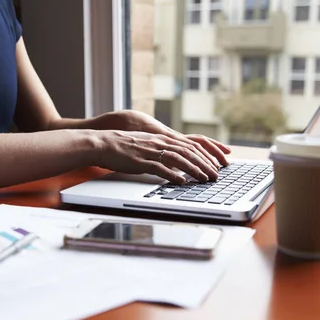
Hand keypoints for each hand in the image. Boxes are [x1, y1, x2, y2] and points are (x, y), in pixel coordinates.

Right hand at [93, 130, 220, 183]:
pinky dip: (172, 175)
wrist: (102, 144)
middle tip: (216, 175)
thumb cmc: (123, 147)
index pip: (190, 145)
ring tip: (205, 179)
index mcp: (162, 138)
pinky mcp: (140, 161)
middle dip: (205, 164)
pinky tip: (181, 181)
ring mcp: (150, 151)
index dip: (205, 155)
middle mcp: (159, 142)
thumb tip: (175, 162)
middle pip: (189, 152)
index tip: (216, 164)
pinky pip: (160, 168)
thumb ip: (161, 150)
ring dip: (194, 169)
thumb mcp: (146, 144)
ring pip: (178, 159)